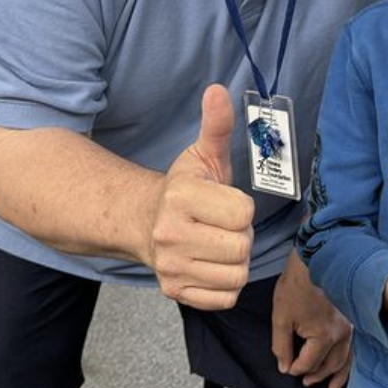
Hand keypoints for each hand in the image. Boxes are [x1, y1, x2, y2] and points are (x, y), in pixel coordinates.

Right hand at [143, 85, 255, 310]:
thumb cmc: (185, 189)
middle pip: (241, 247)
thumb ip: (216, 125)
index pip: (243, 213)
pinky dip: (224, 285)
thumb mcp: (202, 155)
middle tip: (221, 226)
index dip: (240, 208)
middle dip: (240, 236)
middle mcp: (170, 234)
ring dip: (234, 261)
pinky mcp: (175, 292)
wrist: (144, 223)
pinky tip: (210, 265)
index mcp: (181, 197)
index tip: (223, 203)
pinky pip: (225, 298)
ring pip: (236, 274)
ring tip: (216, 244)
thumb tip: (218, 90)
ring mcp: (171, 266)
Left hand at [271, 254, 352, 387]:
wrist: (314, 261)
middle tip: (305, 382)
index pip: (308, 363)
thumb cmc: (295, 287)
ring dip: (337, 376)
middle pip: (328, 365)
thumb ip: (282, 346)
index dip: (295, 369)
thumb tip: (284, 368)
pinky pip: (353, 349)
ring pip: (345, 360)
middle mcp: (340, 336)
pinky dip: (349, 364)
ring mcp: (349, 329)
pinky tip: (346, 372)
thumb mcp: (281, 318)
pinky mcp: (351, 322)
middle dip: (315, 375)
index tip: (287, 368)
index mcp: (322, 336)